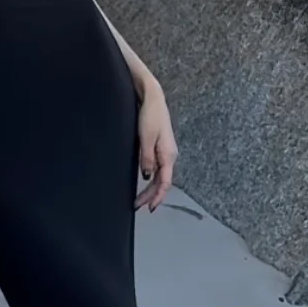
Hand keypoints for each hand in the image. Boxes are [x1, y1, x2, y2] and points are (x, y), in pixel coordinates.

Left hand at [134, 78, 176, 211]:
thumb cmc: (150, 115)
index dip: (157, 196)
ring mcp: (165, 151)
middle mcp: (169, 155)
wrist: (153, 97)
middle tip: (138, 206)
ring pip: (160, 175)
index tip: (149, 209)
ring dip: (151, 188)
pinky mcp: (160, 146)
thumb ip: (147, 158)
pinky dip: (152, 178)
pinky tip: (146, 181)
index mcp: (168, 155)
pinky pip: (158, 168)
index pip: (165, 182)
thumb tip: (147, 177)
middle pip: (163, 181)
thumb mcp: (146, 137)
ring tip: (140, 199)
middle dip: (151, 195)